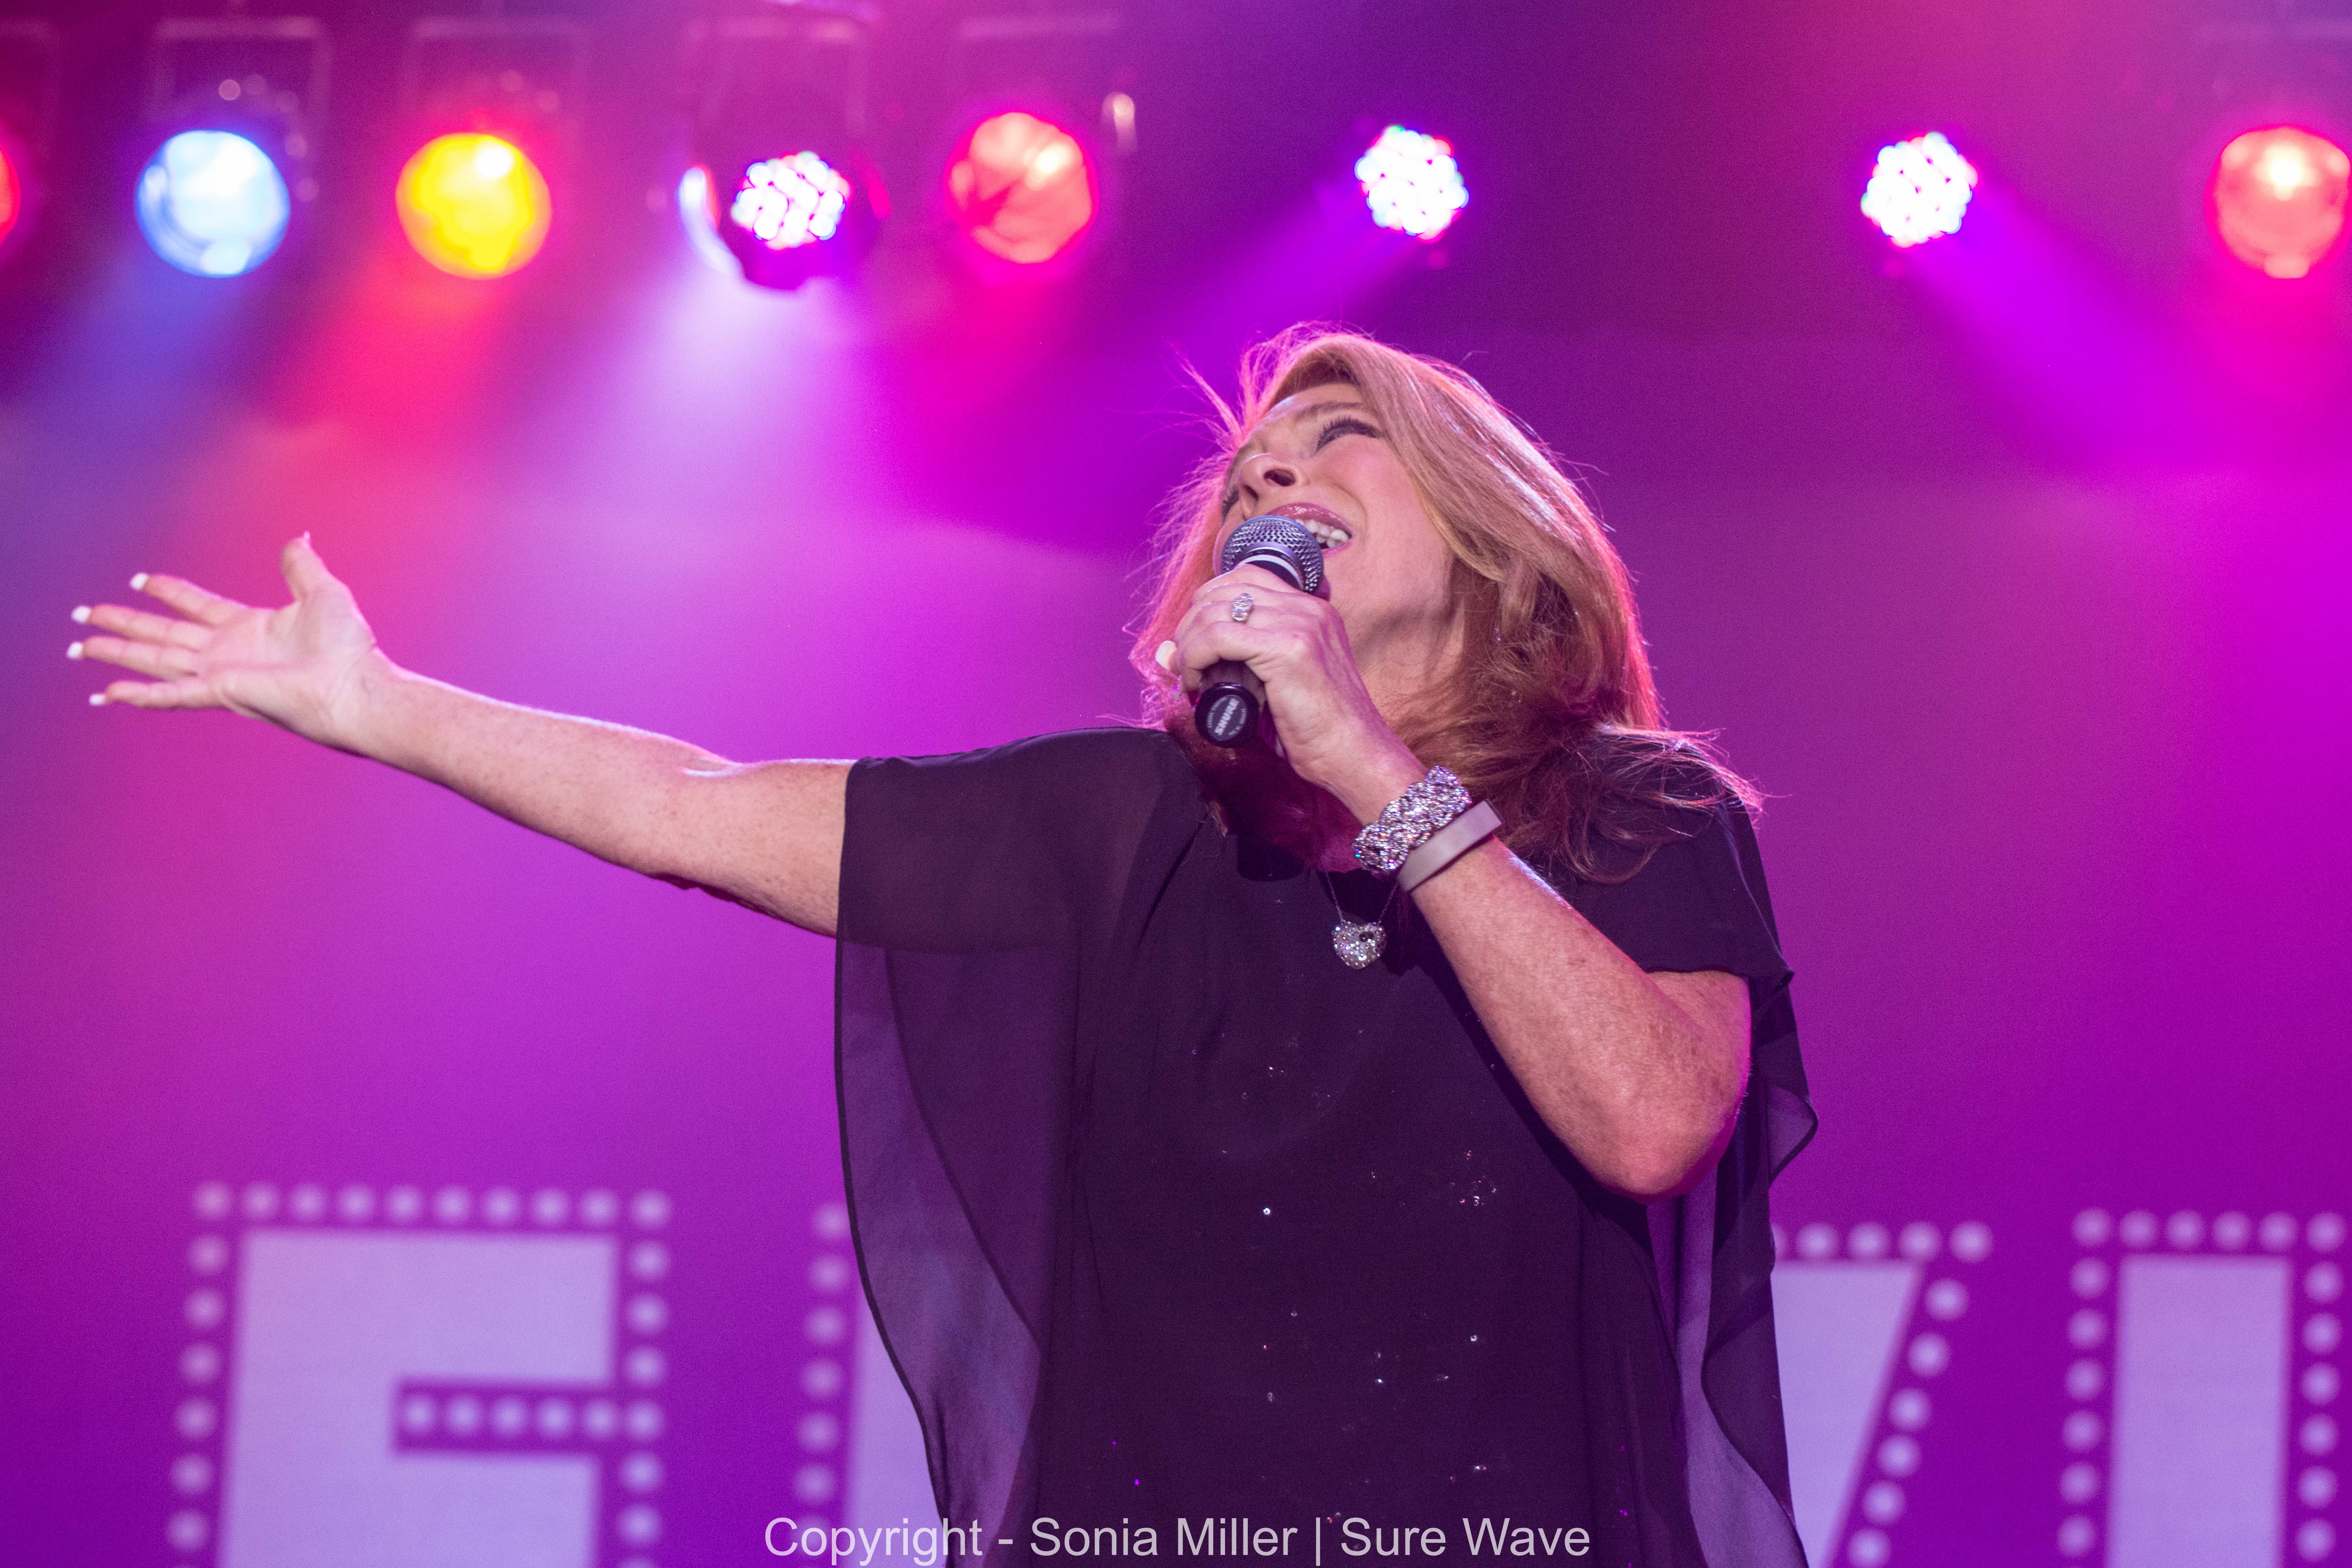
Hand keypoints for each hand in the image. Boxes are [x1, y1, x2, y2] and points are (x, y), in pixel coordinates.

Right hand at [69, 534, 389, 750]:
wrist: (356, 687)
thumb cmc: (348, 647)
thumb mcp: (323, 592)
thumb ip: (301, 565)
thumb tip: (299, 536)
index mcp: (250, 628)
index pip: (197, 607)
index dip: (170, 593)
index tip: (141, 580)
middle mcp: (229, 652)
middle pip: (163, 634)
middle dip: (123, 624)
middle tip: (85, 616)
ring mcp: (221, 674)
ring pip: (156, 660)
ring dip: (117, 652)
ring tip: (80, 646)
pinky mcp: (222, 693)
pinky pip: (171, 694)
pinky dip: (138, 693)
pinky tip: (108, 692)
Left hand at [1160, 563, 1425, 819]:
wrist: (1356, 756)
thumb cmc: (1319, 731)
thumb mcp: (1277, 683)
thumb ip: (1236, 662)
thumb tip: (1168, 652)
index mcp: (1313, 610)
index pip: (1245, 578)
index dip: (1208, 605)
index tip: (1195, 643)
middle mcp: (1308, 608)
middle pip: (1222, 590)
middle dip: (1190, 625)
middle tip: (1183, 663)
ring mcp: (1300, 623)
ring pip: (1214, 611)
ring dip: (1188, 644)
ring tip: (1189, 676)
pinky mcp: (1288, 648)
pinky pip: (1217, 637)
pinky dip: (1195, 658)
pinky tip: (1197, 683)